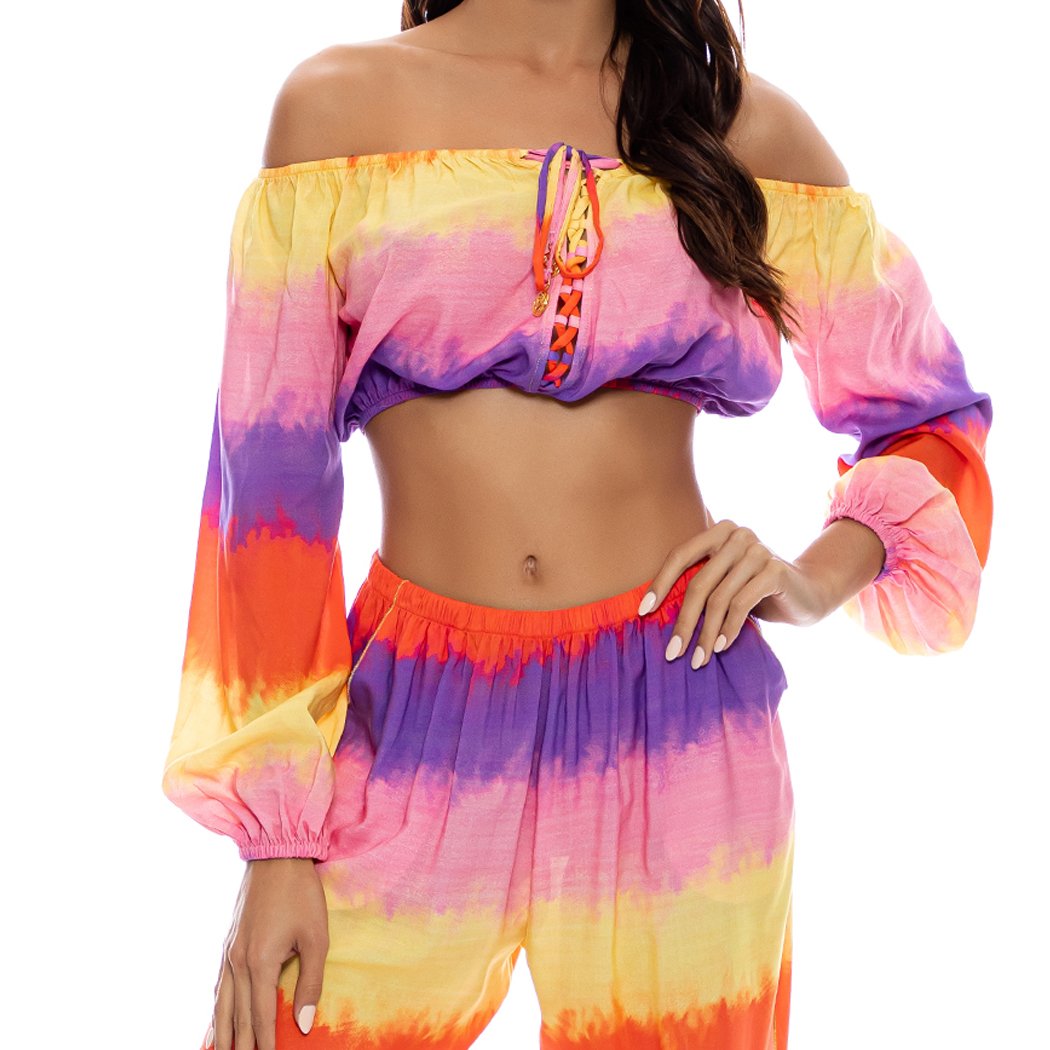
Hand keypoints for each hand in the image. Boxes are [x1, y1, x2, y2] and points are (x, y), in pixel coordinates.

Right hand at [206, 858, 328, 1049]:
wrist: (277, 855)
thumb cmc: (301, 893)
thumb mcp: (316, 937)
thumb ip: (310, 983)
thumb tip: (304, 1025)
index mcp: (261, 963)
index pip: (260, 1018)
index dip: (265, 1045)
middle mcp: (238, 962)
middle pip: (237, 1017)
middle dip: (241, 1046)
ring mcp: (229, 952)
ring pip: (222, 1005)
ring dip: (223, 1033)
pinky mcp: (228, 943)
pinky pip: (218, 986)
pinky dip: (216, 1009)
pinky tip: (216, 1021)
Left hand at [638, 519, 828, 667]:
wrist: (807, 593)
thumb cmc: (755, 590)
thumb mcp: (724, 582)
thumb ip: (698, 583)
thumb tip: (650, 610)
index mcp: (718, 531)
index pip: (680, 555)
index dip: (660, 584)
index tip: (643, 612)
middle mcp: (737, 535)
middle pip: (698, 583)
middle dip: (683, 622)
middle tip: (672, 652)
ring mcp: (758, 550)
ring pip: (719, 598)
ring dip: (705, 633)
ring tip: (697, 659)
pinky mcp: (775, 570)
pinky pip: (742, 605)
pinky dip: (728, 630)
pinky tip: (719, 648)